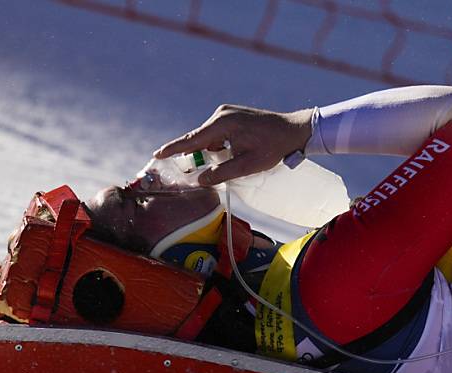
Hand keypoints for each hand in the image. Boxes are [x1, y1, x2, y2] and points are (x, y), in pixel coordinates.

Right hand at [155, 105, 312, 185]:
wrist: (293, 130)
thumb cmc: (273, 147)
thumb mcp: (247, 165)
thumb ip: (222, 173)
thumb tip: (200, 180)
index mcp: (223, 124)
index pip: (192, 139)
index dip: (173, 149)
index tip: (157, 154)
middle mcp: (221, 115)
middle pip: (198, 139)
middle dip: (195, 155)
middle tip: (193, 171)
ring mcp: (226, 113)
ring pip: (208, 138)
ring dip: (211, 152)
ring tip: (233, 160)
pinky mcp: (232, 116)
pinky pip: (217, 134)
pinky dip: (218, 146)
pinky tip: (234, 153)